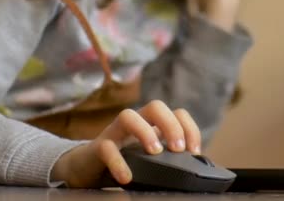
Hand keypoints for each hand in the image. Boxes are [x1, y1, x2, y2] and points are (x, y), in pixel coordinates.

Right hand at [51, 100, 201, 187]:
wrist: (88, 169)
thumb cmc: (125, 161)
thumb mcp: (151, 158)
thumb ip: (169, 157)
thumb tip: (196, 167)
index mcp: (152, 125)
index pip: (176, 113)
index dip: (189, 128)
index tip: (194, 151)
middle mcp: (135, 123)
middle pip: (155, 106)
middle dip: (171, 125)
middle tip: (178, 149)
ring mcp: (115, 132)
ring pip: (128, 115)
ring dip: (144, 131)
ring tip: (155, 153)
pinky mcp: (98, 147)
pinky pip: (106, 148)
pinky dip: (118, 162)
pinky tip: (126, 177)